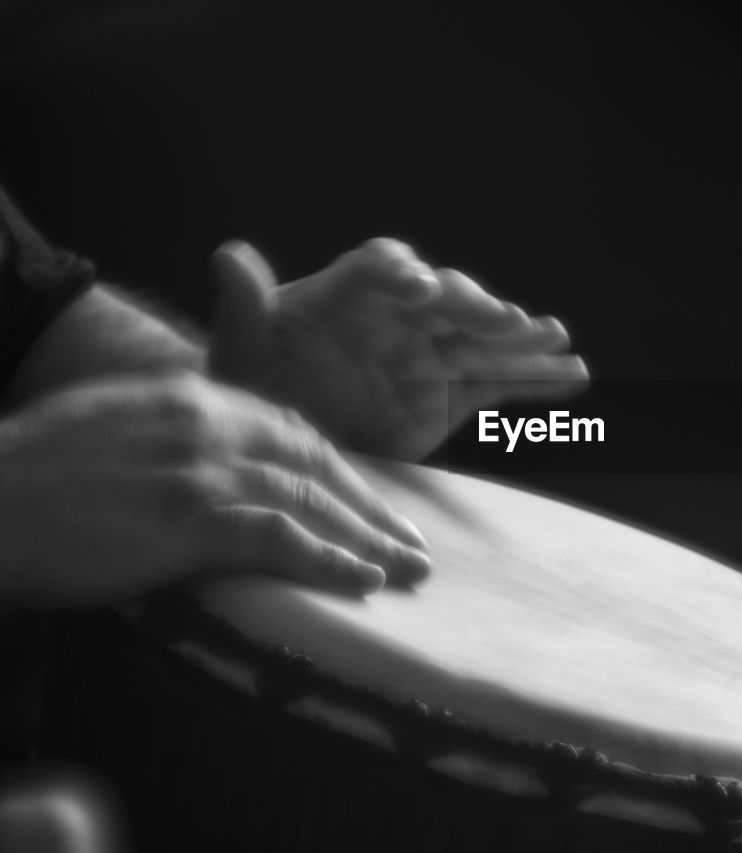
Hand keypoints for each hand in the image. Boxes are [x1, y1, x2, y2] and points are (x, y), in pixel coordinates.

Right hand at [0, 372, 430, 606]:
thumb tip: (230, 461)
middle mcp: (208, 424)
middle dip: (372, 509)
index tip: (376, 505)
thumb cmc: (42, 472)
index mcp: (196, 397)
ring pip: (308, 500)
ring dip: (368, 539)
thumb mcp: (122, 423)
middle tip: (415, 545)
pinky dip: (326, 560)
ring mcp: (199, 470)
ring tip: (410, 570)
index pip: (295, 432)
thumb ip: (185, 431)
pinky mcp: (184, 519)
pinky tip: (364, 581)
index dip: (343, 472)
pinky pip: (276, 539)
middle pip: (315, 465)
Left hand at [209, 238, 588, 460]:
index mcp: (347, 295)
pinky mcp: (450, 395)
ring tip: (557, 339)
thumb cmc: (252, 386)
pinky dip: (535, 380)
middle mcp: (398, 316)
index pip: (380, 270)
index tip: (419, 290)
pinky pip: (498, 383)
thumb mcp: (239, 351)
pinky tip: (575, 374)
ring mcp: (429, 354)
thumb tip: (228, 256)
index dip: (403, 275)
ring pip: (483, 339)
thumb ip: (244, 305)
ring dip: (522, 338)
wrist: (272, 442)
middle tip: (506, 322)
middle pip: (446, 300)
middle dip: (476, 307)